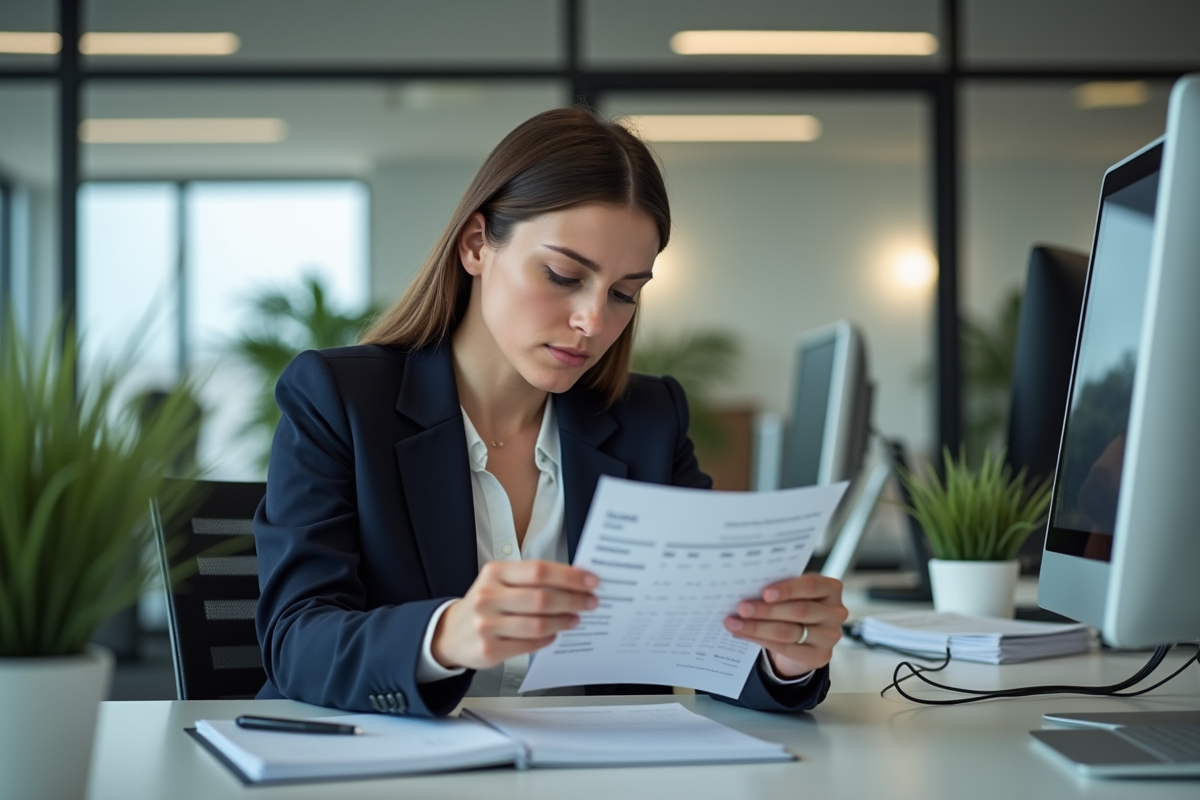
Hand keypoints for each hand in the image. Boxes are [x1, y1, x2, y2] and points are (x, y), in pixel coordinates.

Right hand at [431, 560, 598, 671]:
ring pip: (538, 624)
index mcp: (494, 573)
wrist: (451, 633)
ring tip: (575, 619)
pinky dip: (548, 639)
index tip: (591, 581)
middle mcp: (488, 596)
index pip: (539, 570)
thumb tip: (574, 580)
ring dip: (563, 622)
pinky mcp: (489, 649)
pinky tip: (554, 634)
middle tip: (590, 602)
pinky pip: (529, 644)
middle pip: (542, 598)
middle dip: (573, 600)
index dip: (569, 576)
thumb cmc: (485, 604)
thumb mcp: (499, 582)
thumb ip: (531, 580)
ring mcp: (486, 624)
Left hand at [723, 574, 847, 678]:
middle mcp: (835, 613)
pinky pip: (786, 648)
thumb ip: (779, 589)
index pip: (811, 586)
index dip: (787, 589)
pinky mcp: (819, 656)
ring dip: (757, 627)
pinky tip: (743, 635)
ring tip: (735, 623)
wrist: (806, 637)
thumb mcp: (794, 593)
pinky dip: (761, 640)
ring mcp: (829, 637)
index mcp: (830, 589)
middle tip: (742, 608)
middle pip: (799, 610)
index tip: (765, 592)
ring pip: (789, 631)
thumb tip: (746, 587)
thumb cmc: (795, 606)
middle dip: (766, 610)